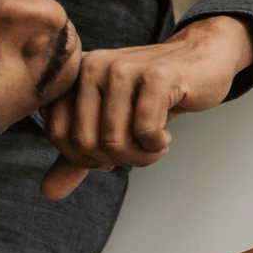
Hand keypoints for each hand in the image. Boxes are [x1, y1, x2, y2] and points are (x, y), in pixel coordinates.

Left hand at [40, 15, 252, 199]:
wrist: (203, 59)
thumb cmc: (155, 93)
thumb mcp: (113, 122)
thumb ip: (79, 154)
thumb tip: (49, 192)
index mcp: (75, 75)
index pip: (57, 133)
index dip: (84, 157)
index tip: (111, 154)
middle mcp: (93, 66)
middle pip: (85, 141)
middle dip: (115, 160)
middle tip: (138, 154)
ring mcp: (124, 68)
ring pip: (114, 139)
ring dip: (139, 157)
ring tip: (154, 148)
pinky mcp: (157, 76)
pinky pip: (145, 130)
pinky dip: (156, 146)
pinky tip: (165, 138)